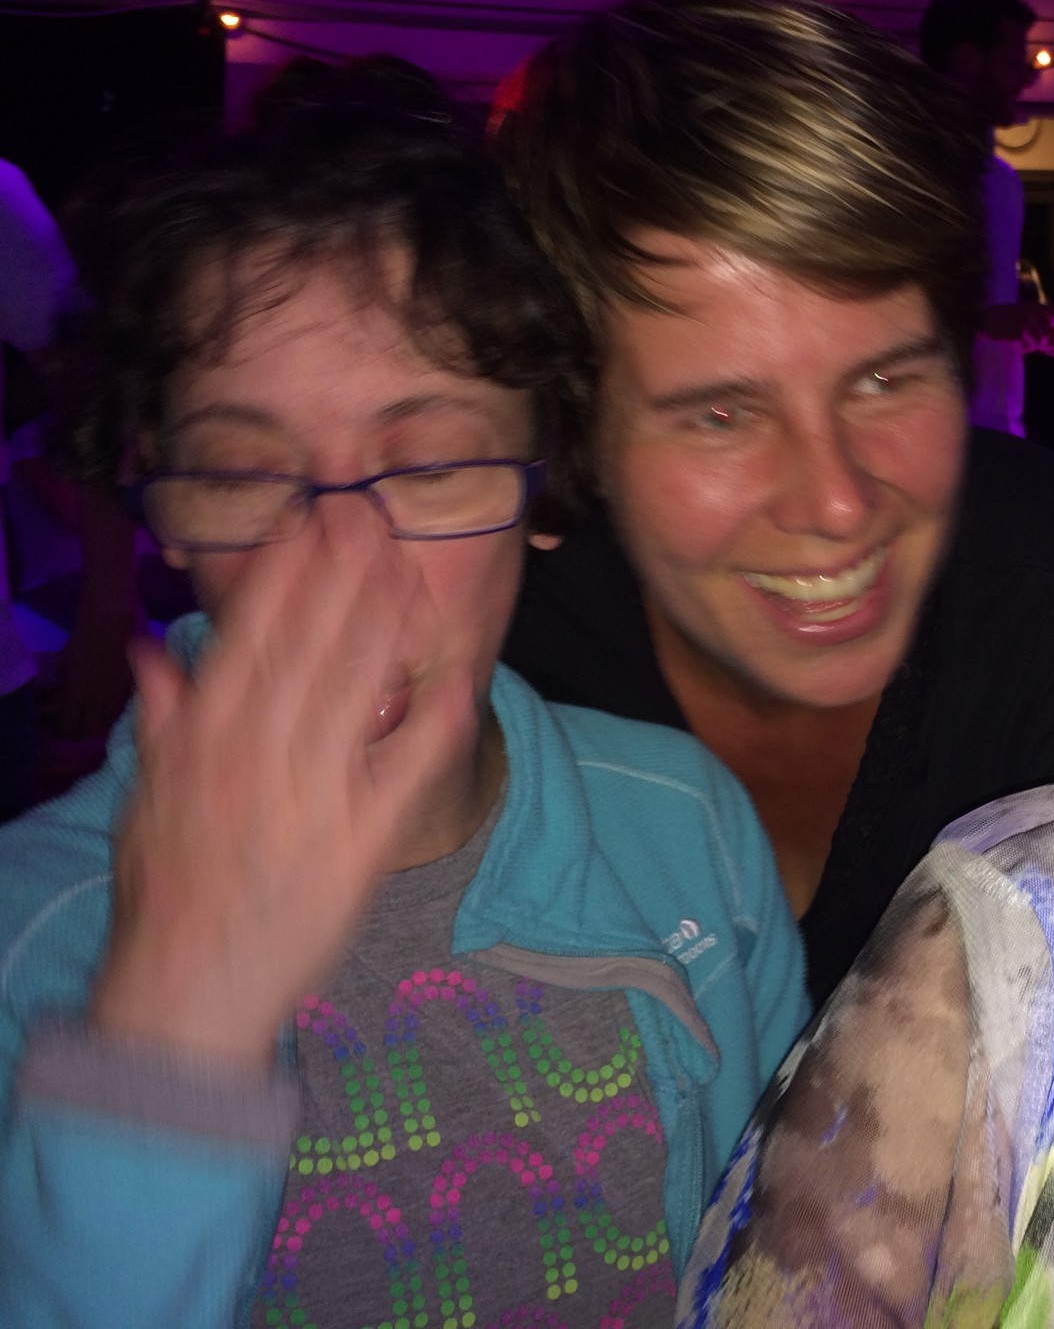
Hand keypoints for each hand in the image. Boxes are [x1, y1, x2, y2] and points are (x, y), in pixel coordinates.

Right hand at [89, 502, 475, 1067]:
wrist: (189, 990)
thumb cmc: (168, 892)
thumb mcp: (144, 802)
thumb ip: (160, 722)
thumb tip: (156, 647)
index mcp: (204, 745)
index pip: (248, 641)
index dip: (282, 577)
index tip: (310, 524)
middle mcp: (258, 761)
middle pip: (307, 651)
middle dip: (341, 578)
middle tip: (371, 517)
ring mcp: (314, 800)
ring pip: (353, 693)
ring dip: (383, 625)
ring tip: (407, 566)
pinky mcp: (361, 845)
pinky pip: (404, 773)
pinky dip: (430, 723)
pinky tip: (457, 677)